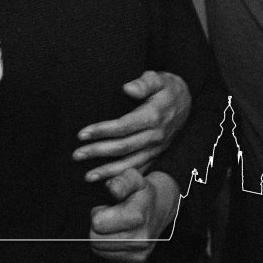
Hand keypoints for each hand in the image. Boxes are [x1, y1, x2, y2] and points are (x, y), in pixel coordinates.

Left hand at [73, 71, 189, 181]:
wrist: (187, 101)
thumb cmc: (167, 87)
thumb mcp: (159, 78)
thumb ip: (144, 83)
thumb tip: (128, 88)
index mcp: (153, 116)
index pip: (123, 126)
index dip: (102, 131)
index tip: (81, 134)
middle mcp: (155, 135)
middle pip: (123, 147)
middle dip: (98, 152)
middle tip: (76, 155)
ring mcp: (157, 148)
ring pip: (131, 164)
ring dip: (108, 171)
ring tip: (88, 176)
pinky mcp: (157, 155)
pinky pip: (140, 170)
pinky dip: (124, 178)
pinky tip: (107, 184)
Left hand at [89, 170, 177, 262]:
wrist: (161, 207)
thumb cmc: (142, 191)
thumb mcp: (133, 178)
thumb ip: (121, 181)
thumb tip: (112, 189)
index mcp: (137, 217)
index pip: (97, 224)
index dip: (97, 213)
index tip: (106, 207)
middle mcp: (141, 239)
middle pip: (95, 240)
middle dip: (96, 227)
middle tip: (109, 217)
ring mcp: (140, 253)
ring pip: (99, 251)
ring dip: (102, 237)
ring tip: (115, 225)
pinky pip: (109, 259)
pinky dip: (110, 248)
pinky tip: (120, 235)